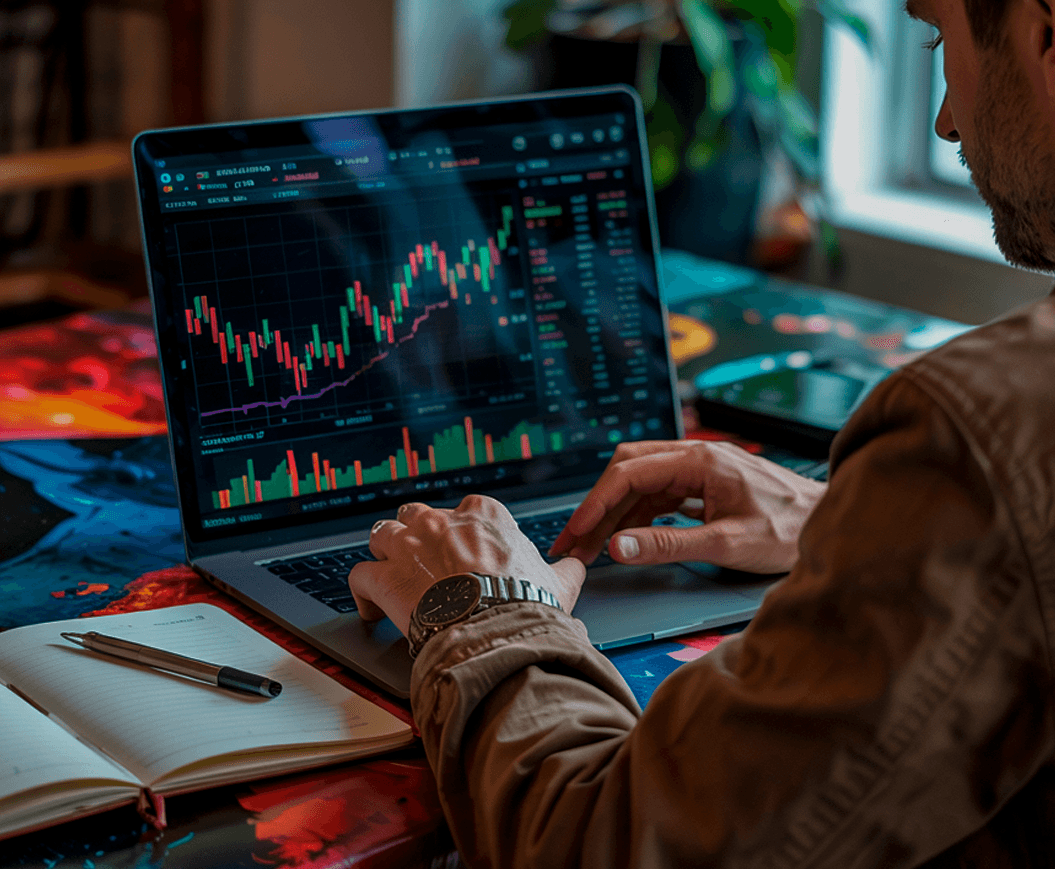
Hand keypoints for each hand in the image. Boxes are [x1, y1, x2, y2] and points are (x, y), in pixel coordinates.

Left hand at [347, 494, 585, 636]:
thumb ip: (566, 569)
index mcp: (484, 515)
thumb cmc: (525, 606)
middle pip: (416, 514)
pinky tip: (371, 609)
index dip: (460, 532)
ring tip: (389, 574)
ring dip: (384, 554)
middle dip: (416, 535)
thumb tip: (578, 565)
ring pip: (382, 534)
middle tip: (422, 560)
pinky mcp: (385, 576)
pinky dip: (362, 592)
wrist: (496, 633)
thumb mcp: (558, 582)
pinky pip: (359, 575)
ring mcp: (409, 545)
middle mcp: (442, 521)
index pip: (464, 509)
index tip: (462, 551)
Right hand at [549, 439, 825, 573]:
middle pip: (628, 470)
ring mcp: (700, 468)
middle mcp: (695, 455)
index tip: (576, 532)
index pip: (629, 473)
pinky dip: (637, 514)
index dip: (596, 503)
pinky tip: (628, 536)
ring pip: (640, 482)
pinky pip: (658, 493)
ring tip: (592, 546)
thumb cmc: (790, 530)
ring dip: (614, 512)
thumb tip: (618, 546)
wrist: (831, 522)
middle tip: (573, 541)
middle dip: (596, 505)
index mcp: (700, 459)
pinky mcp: (705, 484)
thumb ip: (668, 544)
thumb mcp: (726, 543)